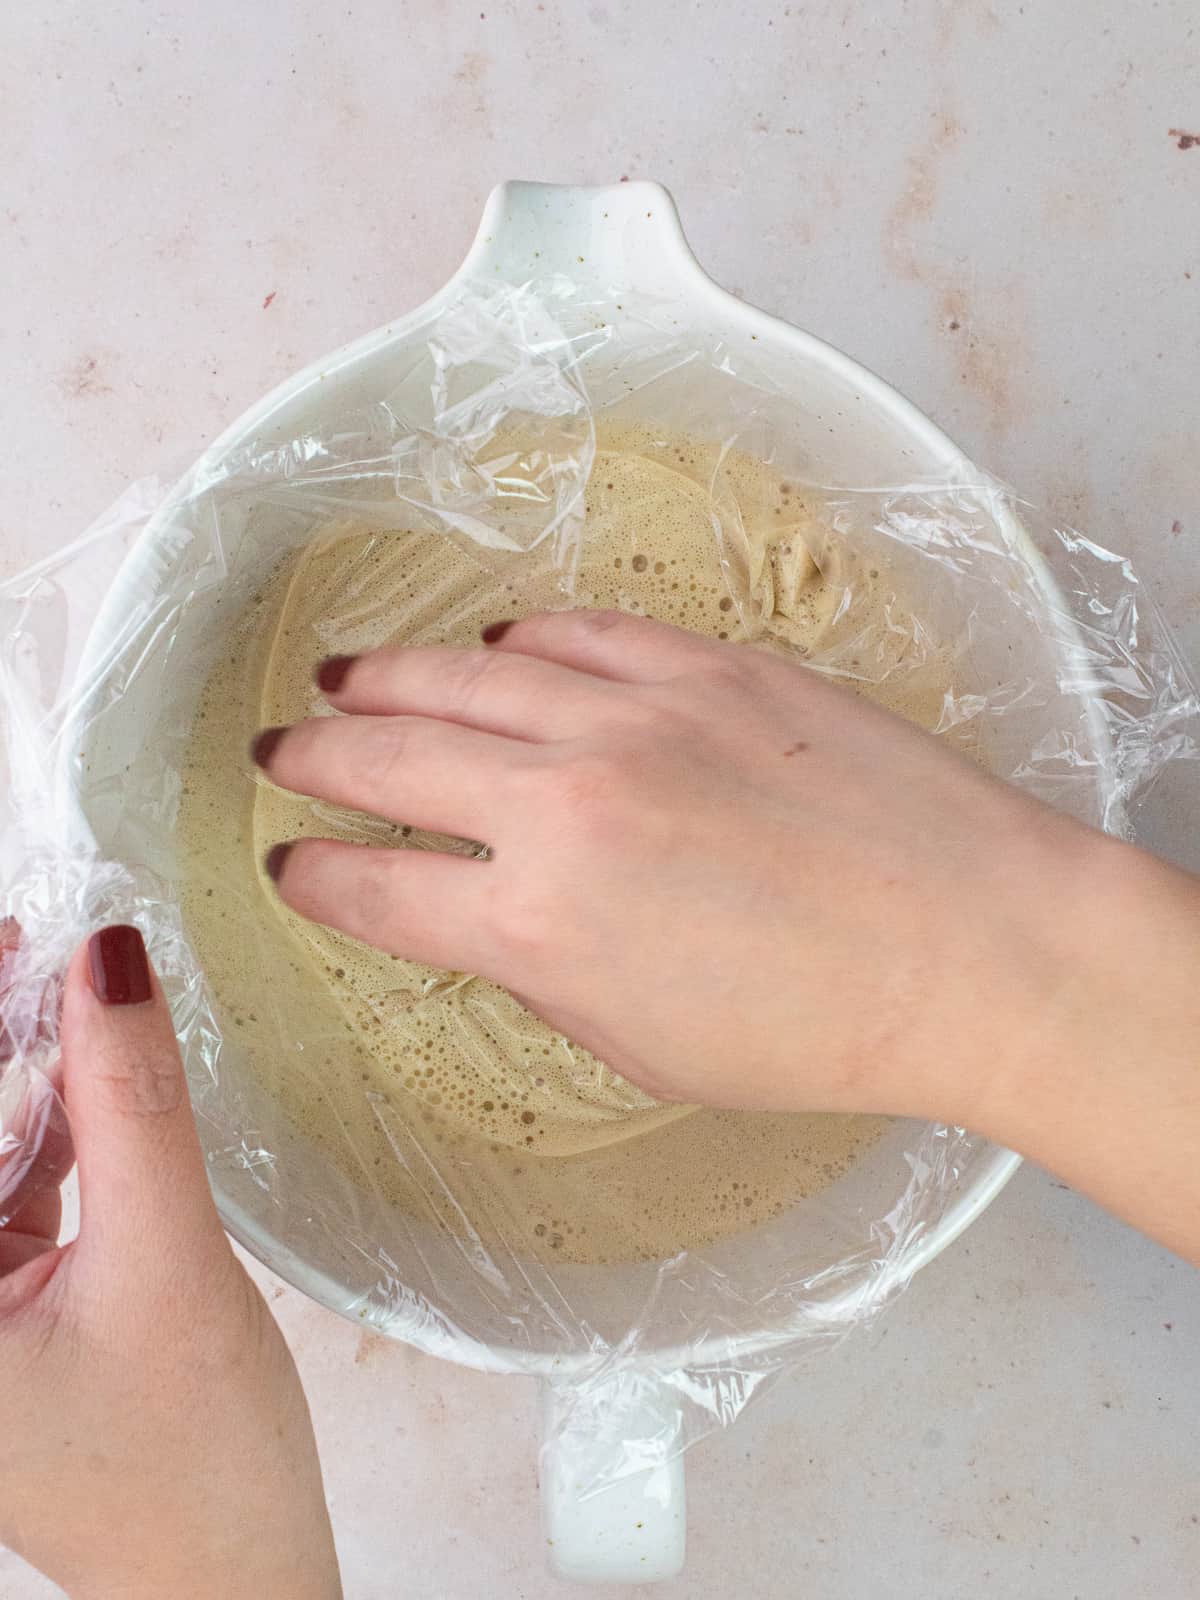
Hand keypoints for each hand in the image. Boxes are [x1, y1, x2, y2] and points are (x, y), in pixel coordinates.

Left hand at [0, 926, 340, 1599]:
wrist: (235, 1576)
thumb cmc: (190, 1468)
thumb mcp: (165, 1265)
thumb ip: (132, 1107)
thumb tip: (109, 960)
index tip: (12, 927)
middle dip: (0, 1039)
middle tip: (48, 942)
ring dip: (26, 1070)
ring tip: (73, 982)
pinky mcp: (5, 1298)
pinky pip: (14, 1178)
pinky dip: (53, 1119)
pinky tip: (92, 1064)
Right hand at [256, 609, 1101, 1125]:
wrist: (974, 944)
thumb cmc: (818, 1031)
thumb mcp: (644, 1048)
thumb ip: (542, 974)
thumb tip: (489, 918)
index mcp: (537, 927)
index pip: (377, 892)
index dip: (316, 878)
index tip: (291, 864)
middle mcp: (562, 807)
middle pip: (388, 762)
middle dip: (315, 758)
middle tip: (281, 751)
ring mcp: (634, 718)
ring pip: (463, 678)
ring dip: (385, 680)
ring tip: (342, 678)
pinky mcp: (706, 666)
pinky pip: (576, 636)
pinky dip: (517, 643)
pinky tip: (492, 650)